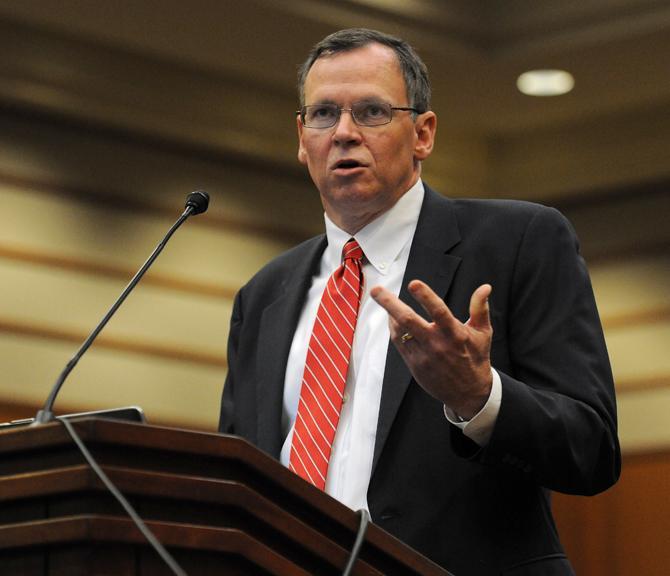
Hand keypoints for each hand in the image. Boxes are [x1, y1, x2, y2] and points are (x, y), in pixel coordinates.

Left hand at [370, 280, 492, 419]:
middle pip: (409, 321)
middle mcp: (437, 344)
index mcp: (455, 334)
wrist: (468, 393)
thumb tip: (485, 287)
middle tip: (376, 290)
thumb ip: (480, 308)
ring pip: (400, 331)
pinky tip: (392, 316)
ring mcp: (423, 355)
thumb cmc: (475, 358)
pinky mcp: (415, 364)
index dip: (426, 297)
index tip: (413, 284)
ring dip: (389, 313)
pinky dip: (393, 327)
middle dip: (390, 304)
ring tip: (382, 297)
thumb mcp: (483, 333)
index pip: (439, 312)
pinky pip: (399, 342)